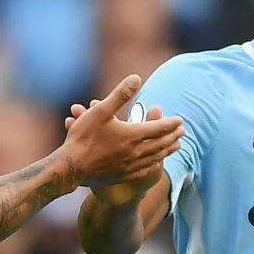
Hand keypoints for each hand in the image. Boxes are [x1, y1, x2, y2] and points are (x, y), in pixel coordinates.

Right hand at [60, 75, 181, 191]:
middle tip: (183, 132)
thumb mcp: (101, 111)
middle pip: (161, 144)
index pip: (159, 128)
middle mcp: (135, 152)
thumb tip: (136, 78)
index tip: (180, 120)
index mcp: (132, 135)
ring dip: (168, 150)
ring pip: (155, 157)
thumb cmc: (83, 137)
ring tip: (177, 146)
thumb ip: (120, 94)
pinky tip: (156, 163)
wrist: (71, 167)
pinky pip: (145, 170)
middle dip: (173, 137)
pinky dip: (154, 164)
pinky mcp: (123, 176)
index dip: (171, 124)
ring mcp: (130, 166)